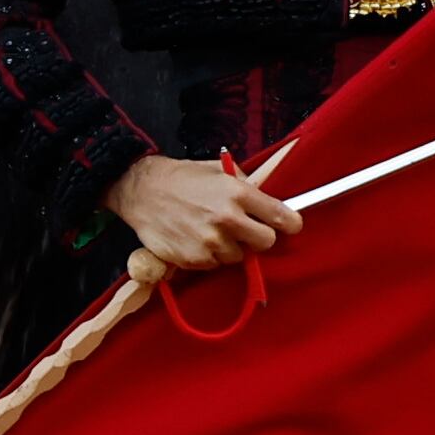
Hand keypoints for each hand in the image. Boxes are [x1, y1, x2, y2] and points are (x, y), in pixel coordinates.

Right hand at [103, 153, 301, 271]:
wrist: (143, 192)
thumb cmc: (182, 178)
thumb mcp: (218, 170)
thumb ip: (246, 185)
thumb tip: (267, 201)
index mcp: (238, 193)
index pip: (281, 217)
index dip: (291, 223)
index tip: (291, 225)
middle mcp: (227, 219)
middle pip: (266, 242)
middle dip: (260, 237)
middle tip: (247, 230)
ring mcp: (211, 242)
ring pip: (239, 256)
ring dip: (231, 247)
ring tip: (211, 230)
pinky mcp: (195, 259)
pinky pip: (215, 264)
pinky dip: (210, 255)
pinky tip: (196, 238)